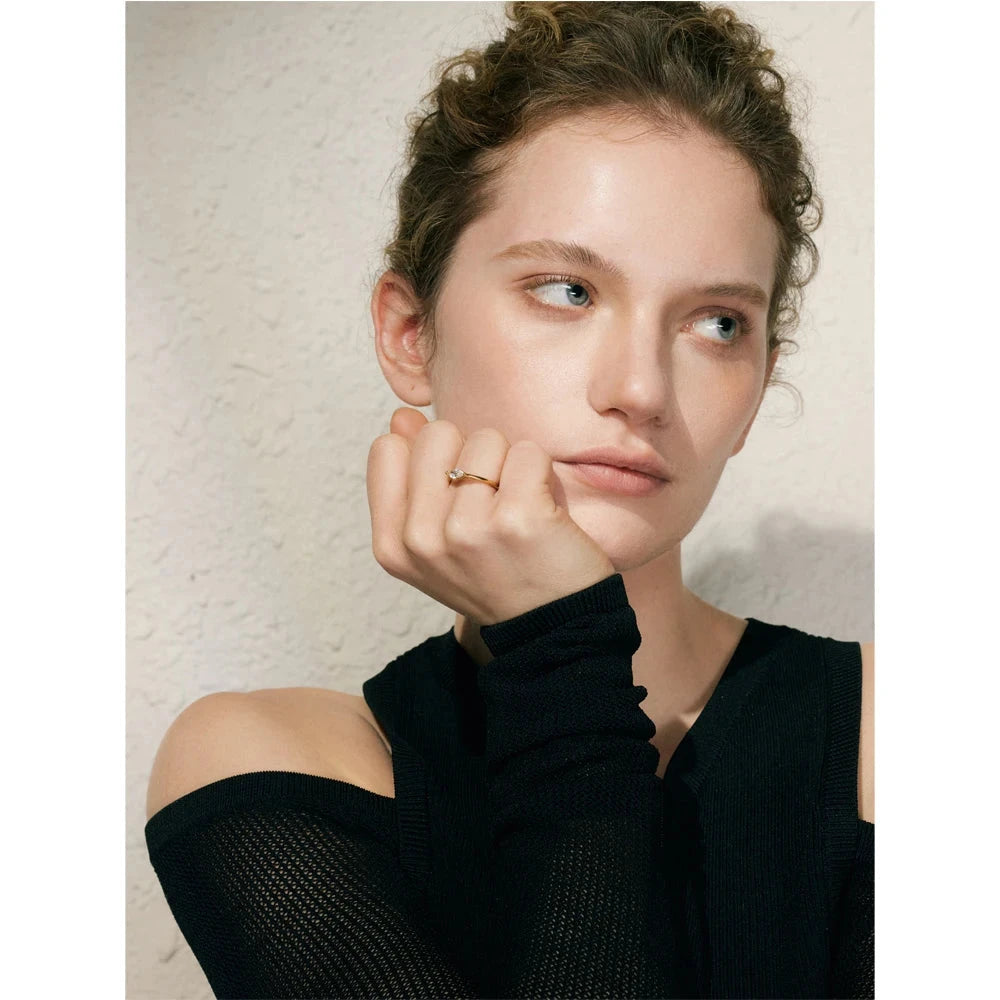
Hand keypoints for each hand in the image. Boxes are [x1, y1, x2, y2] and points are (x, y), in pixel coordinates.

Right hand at [366, 407, 615, 624]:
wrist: (552, 627)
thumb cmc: (496, 574)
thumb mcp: (435, 538)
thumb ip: (410, 478)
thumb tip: (402, 416)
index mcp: (392, 543)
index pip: (387, 448)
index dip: (429, 459)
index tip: (454, 497)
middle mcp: (421, 538)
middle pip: (438, 433)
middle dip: (471, 457)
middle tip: (491, 504)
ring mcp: (468, 529)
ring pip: (486, 439)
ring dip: (510, 465)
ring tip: (518, 509)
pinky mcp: (518, 519)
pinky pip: (529, 452)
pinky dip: (542, 473)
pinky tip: (544, 510)